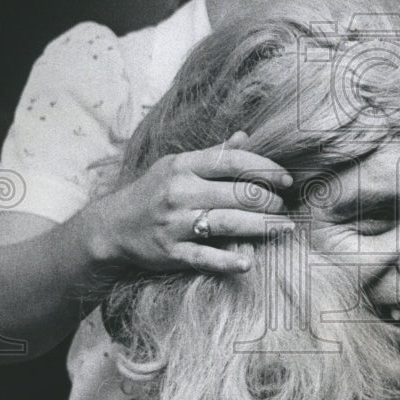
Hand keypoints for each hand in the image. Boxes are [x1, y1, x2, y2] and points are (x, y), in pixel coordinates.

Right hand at [88, 131, 292, 273]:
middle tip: (285, 206)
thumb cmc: (152, 192)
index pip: (232, 161)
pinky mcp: (171, 253)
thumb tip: (246, 137)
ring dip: (262, 227)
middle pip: (236, 194)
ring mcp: (174, 224)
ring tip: (283, 227)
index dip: (264, 168)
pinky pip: (205, 257)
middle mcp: (179, 192)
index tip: (286, 179)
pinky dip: (229, 261)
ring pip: (228, 223)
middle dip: (268, 201)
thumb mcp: (175, 166)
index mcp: (182, 166)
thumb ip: (212, 155)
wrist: (112, 226)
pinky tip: (249, 262)